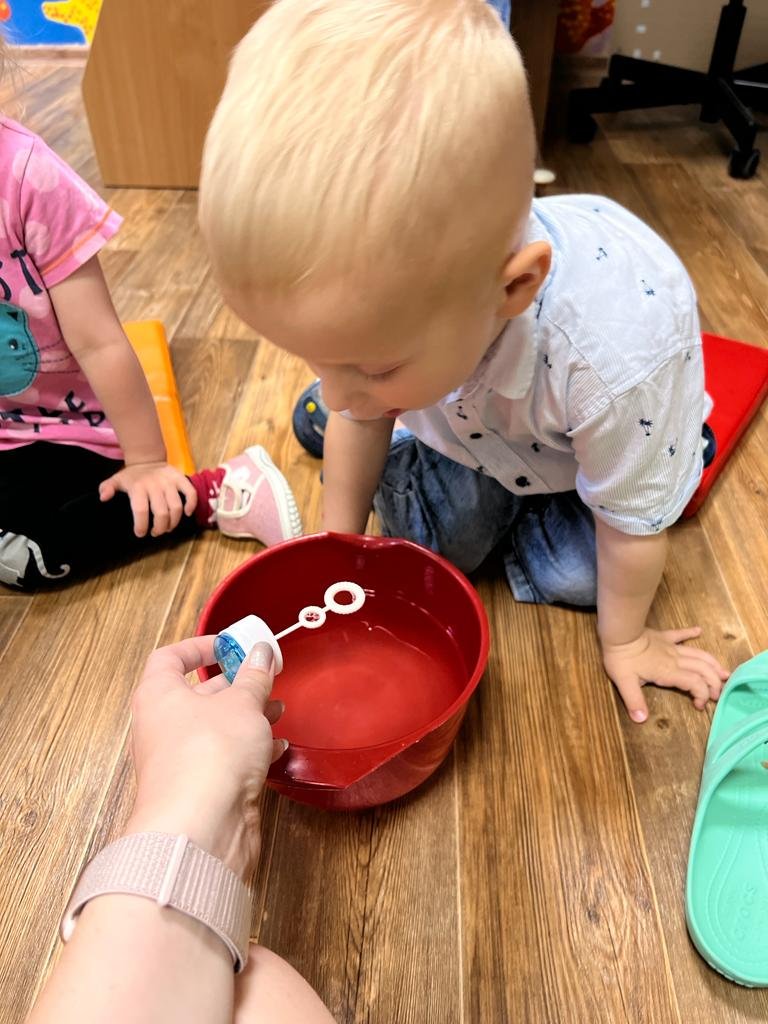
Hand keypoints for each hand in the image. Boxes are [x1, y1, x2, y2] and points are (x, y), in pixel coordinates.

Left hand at [99, 461, 197, 537]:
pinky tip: (187, 513)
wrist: (148, 459)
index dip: (141, 525)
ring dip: (173, 522)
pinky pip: (190, 493)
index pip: (141, 510)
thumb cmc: (132, 476)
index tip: (141, 534)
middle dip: (159, 528)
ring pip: (176, 506)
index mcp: (138, 487)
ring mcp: (169, 482)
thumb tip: (103, 497)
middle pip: (161, 512)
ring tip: (168, 528)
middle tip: (156, 533)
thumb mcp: (116, 480)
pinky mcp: (181, 479)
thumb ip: (107, 488)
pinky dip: (191, 504)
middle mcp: (155, 484)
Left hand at [127, 636, 286, 879]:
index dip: (200, 647)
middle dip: (234, 686)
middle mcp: (161, 728)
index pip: (170, 659)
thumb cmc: (209, 755)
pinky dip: (249, 751)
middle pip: (196, 696)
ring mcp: (179, 761)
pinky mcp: (199, 790)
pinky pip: (224, 760)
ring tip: (277, 711)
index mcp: (158, 696)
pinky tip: (276, 748)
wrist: (200, 828)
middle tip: (263, 678)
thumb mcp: (242, 703)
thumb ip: (254, 676)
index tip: (231, 645)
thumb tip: (260, 653)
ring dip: (247, 718)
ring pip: (214, 729)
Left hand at [601, 626, 728, 723]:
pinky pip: (680, 634)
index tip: (700, 706)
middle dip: (714, 683)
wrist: (619, 632)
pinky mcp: (663, 636)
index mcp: (668, 672)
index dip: (702, 695)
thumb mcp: (625, 683)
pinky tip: (698, 630)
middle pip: (702, 669)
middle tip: (718, 694)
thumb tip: (640, 720)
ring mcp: (670, 646)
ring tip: (723, 672)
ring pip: (698, 654)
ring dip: (712, 663)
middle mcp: (675, 659)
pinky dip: (690, 632)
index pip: (695, 684)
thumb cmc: (621, 658)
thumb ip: (634, 701)